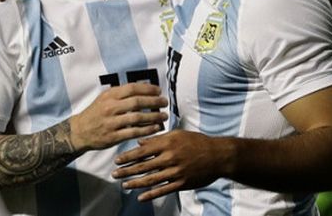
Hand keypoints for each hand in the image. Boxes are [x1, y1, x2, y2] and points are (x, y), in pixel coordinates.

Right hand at [69, 83, 167, 152]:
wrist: (79, 131)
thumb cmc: (96, 113)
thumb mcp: (105, 98)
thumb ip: (121, 93)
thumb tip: (144, 87)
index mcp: (109, 95)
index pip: (132, 88)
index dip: (147, 89)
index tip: (158, 91)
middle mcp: (110, 107)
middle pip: (136, 102)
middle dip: (154, 102)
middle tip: (164, 102)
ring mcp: (111, 122)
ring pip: (137, 118)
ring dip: (153, 117)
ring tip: (164, 116)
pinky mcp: (113, 136)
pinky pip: (134, 132)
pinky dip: (147, 130)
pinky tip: (156, 128)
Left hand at [112, 130, 226, 200]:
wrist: (218, 156)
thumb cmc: (197, 142)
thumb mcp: (177, 134)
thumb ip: (158, 138)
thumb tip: (140, 141)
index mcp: (167, 143)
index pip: (143, 150)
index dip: (128, 156)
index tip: (117, 160)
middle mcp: (170, 158)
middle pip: (144, 166)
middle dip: (127, 171)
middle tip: (114, 174)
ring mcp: (176, 172)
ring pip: (151, 179)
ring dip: (135, 183)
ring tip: (124, 185)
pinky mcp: (182, 183)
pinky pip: (163, 190)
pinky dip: (151, 194)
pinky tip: (141, 197)